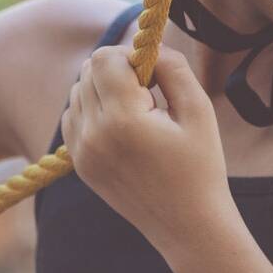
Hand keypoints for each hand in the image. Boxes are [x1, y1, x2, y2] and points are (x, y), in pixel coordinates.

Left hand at [59, 46, 237, 256]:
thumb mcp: (199, 110)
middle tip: (150, 96)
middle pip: (87, 71)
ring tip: (138, 114)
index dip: (129, 55)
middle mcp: (93, 135)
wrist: (188, 227)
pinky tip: (122, 128)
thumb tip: (150, 45)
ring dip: (103, 90)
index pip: (104, 58)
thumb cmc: (201, 167)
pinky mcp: (79, 165)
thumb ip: (173, 68)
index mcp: (123, 120)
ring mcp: (81, 153)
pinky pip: (72, 118)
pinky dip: (92, 112)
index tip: (154, 76)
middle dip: (117, 71)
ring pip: (77, 92)